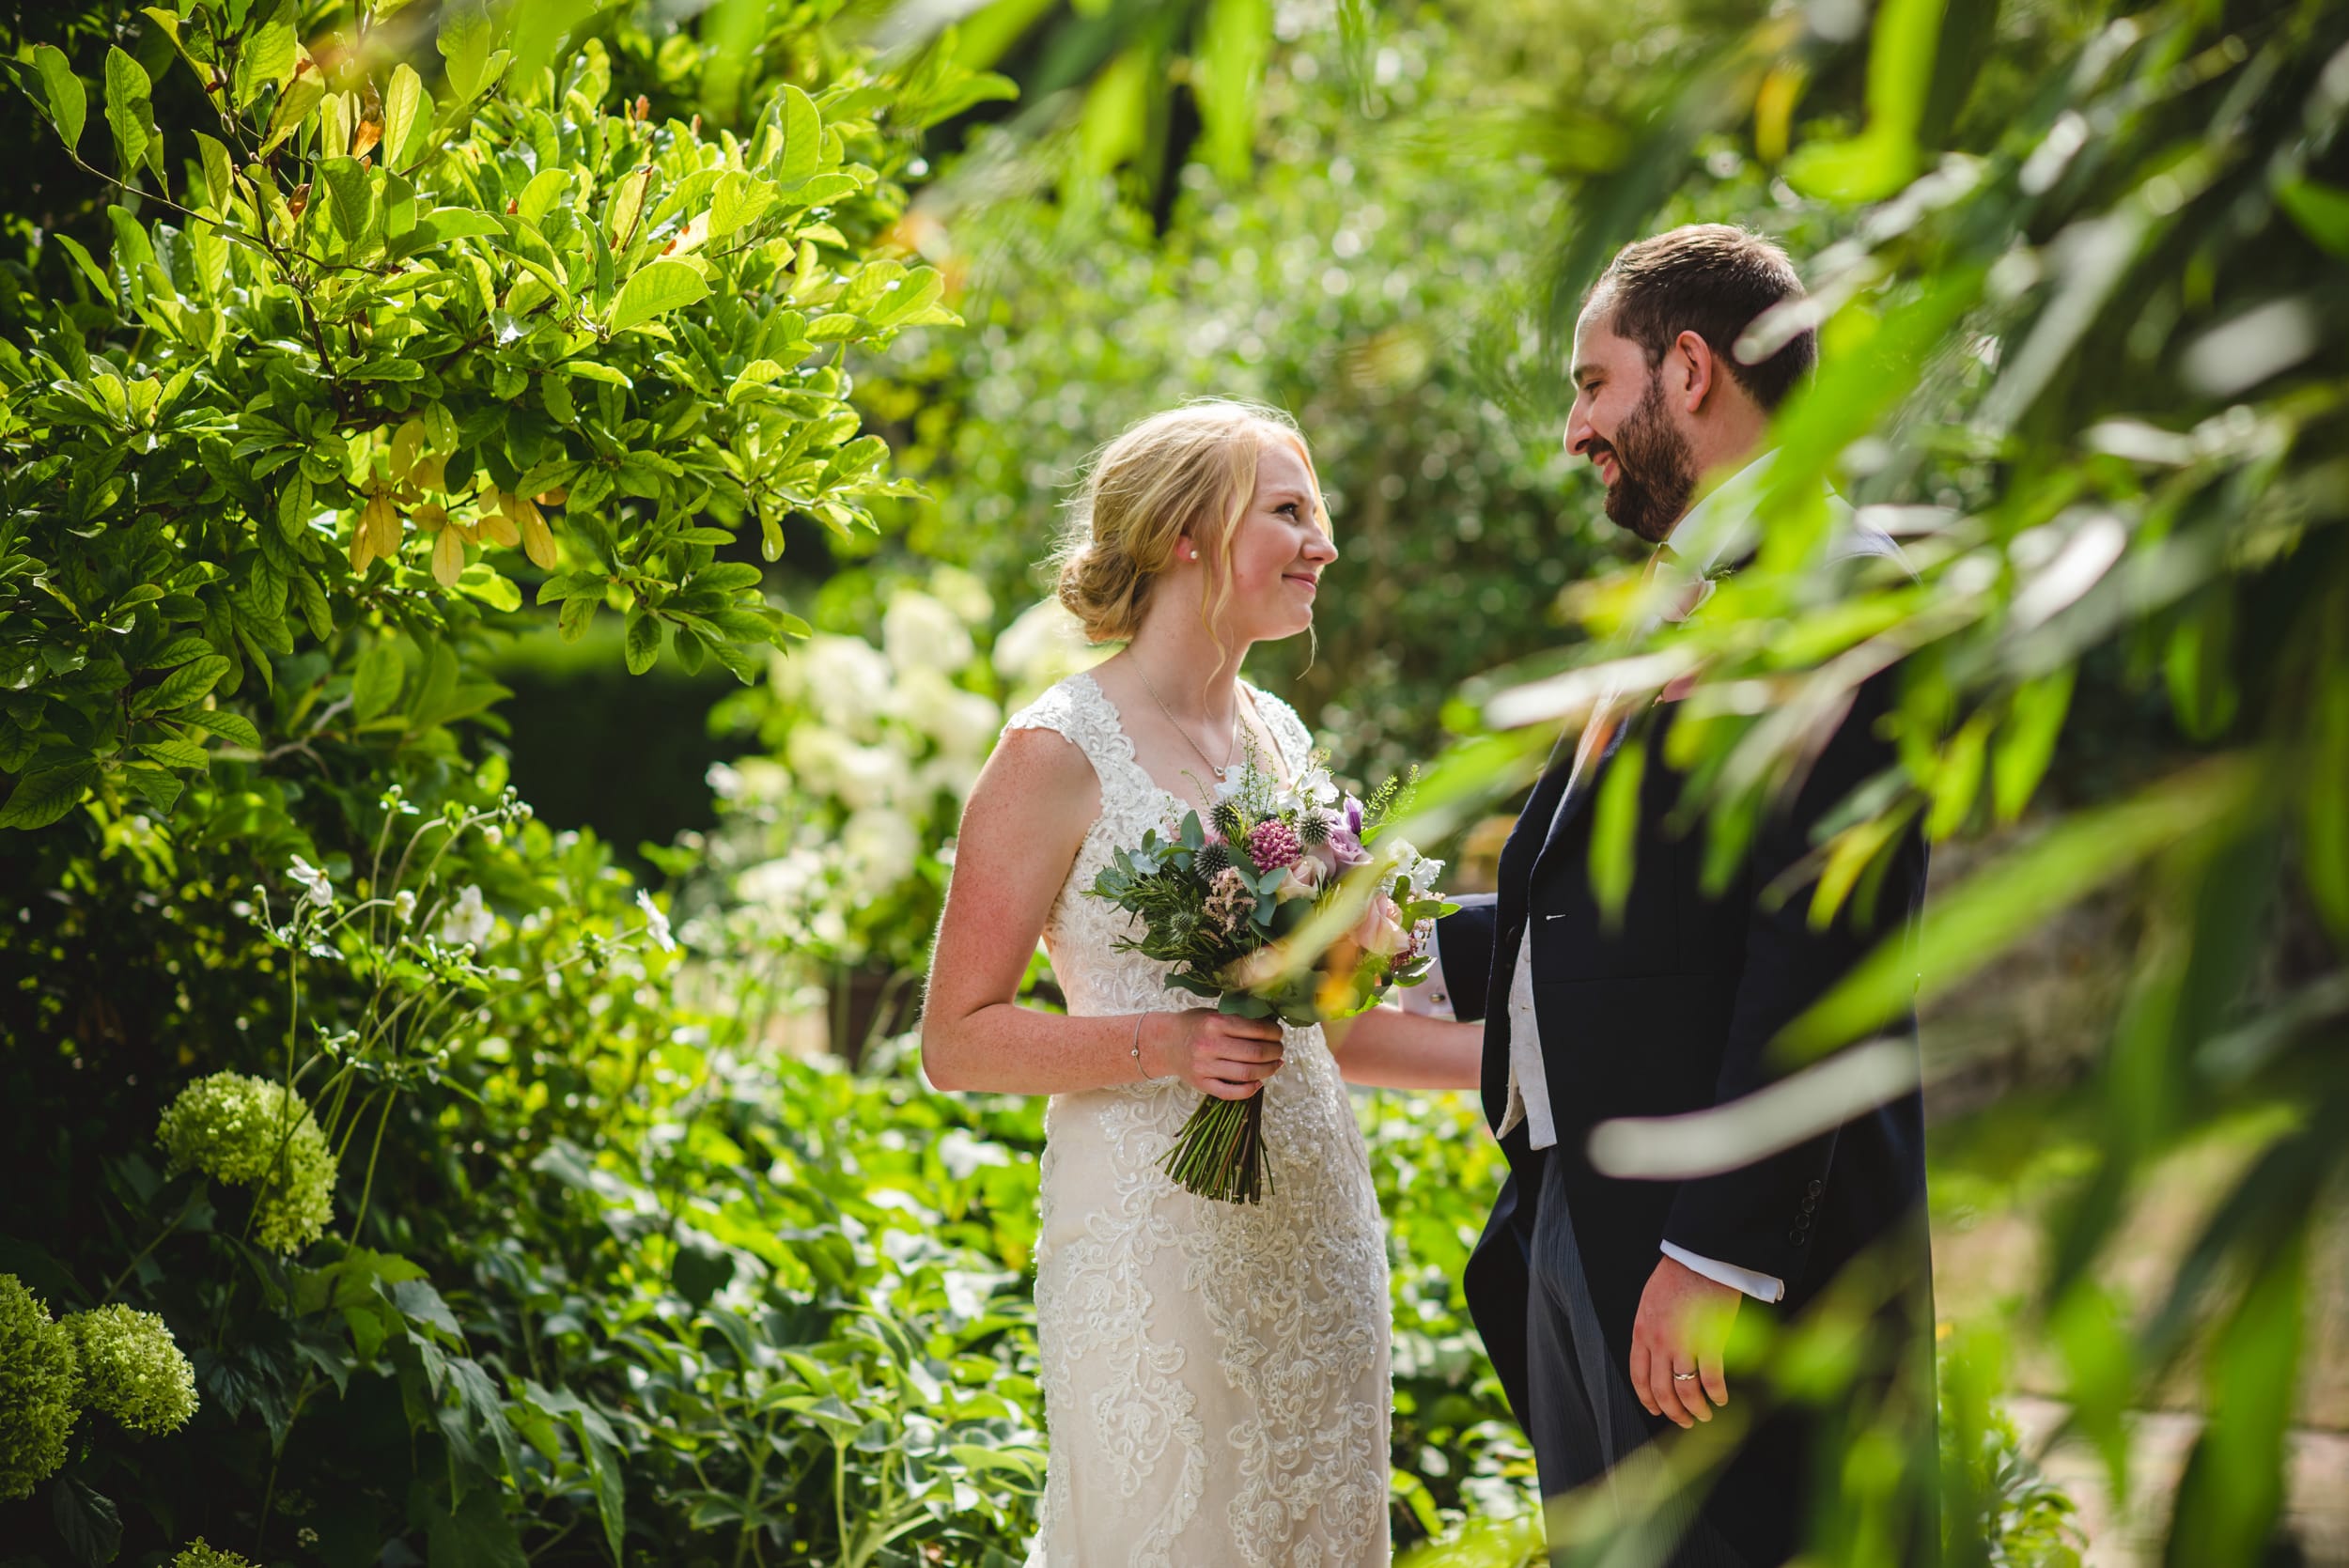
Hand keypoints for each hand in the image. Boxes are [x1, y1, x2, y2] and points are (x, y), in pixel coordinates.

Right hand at [1145, 1010, 1284, 1098]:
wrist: (1165, 1043)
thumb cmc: (1195, 1025)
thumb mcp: (1214, 1013)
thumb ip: (1239, 1019)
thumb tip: (1272, 1027)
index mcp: (1215, 1022)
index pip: (1256, 1029)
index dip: (1274, 1033)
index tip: (1279, 1034)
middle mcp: (1210, 1044)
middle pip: (1256, 1052)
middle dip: (1275, 1051)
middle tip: (1280, 1050)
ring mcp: (1205, 1067)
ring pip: (1247, 1073)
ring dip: (1268, 1070)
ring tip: (1276, 1065)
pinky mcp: (1202, 1084)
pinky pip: (1230, 1092)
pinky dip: (1250, 1090)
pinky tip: (1259, 1082)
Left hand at [1628, 1255, 1739, 1427]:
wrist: (1699, 1257)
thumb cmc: (1677, 1276)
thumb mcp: (1650, 1303)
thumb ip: (1650, 1330)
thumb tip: (1657, 1355)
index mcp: (1641, 1332)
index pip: (1639, 1377)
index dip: (1648, 1399)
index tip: (1657, 1410)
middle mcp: (1658, 1342)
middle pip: (1662, 1390)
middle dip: (1673, 1412)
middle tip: (1685, 1420)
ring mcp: (1683, 1344)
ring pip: (1685, 1391)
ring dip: (1696, 1409)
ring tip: (1705, 1414)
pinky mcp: (1708, 1341)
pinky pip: (1711, 1379)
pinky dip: (1716, 1394)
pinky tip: (1721, 1398)